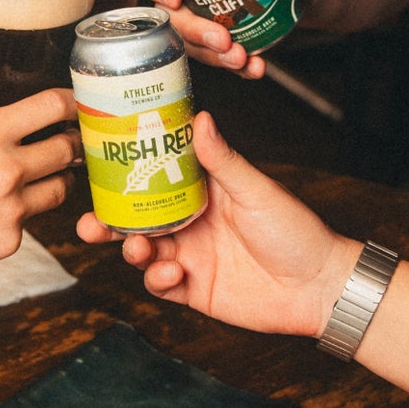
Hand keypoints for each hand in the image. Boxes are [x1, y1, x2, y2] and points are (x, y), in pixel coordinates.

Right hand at [0, 71, 78, 274]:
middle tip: (68, 137)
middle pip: (67, 148)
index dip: (70, 101)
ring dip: (56, 176)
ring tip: (44, 171)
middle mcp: (8, 171)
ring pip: (60, 187)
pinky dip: (23, 211)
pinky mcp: (9, 241)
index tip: (74, 103)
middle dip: (71, 140)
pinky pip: (31, 220)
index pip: (53, 106)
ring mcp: (11, 210)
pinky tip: (3, 205)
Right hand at [77, 108, 355, 337]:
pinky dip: (158, 279)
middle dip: (109, 222)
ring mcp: (191, 256)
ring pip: (143, 252)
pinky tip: (173, 274)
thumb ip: (222, 160)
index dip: (125, 176)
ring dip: (132, 251)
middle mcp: (191, 222)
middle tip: (89, 224)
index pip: (154, 178)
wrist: (319, 288)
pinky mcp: (194, 290)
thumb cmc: (296, 231)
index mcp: (203, 191)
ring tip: (138, 249)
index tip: (100, 170)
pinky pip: (161, 285)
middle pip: (137, 219)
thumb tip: (199, 118)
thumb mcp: (255, 191)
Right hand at [141, 0, 322, 76]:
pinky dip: (238, 68)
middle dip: (195, 31)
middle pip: (176, 16)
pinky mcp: (225, 41)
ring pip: (195, 43)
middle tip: (221, 39)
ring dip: (214, 56)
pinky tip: (254, 69)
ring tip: (240, 59)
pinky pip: (222, 58)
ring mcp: (208, 19)